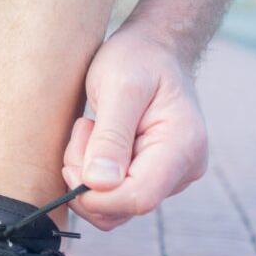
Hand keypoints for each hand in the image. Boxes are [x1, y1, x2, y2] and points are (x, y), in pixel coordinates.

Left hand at [62, 24, 207, 229]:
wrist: (154, 48)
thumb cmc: (138, 58)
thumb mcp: (119, 86)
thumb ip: (110, 137)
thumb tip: (99, 184)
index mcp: (183, 147)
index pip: (137, 198)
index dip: (95, 194)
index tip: (72, 162)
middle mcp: (183, 169)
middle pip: (123, 207)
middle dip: (86, 181)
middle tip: (83, 131)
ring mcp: (169, 177)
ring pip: (114, 207)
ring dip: (86, 177)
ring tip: (90, 130)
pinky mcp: (151, 177)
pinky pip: (114, 196)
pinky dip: (93, 176)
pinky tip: (95, 142)